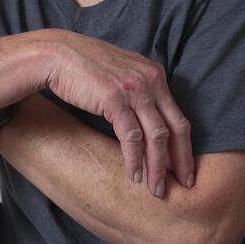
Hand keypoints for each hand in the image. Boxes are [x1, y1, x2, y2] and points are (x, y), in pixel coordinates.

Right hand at [40, 29, 194, 196]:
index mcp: (155, 75)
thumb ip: (139, 91)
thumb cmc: (86, 67)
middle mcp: (151, 81)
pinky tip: (135, 176)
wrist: (58, 55)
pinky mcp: (115, 99)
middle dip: (182, 159)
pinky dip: (135, 160)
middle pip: (176, 127)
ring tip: (157, 189)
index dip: (184, 145)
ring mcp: (134, 89)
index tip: (184, 167)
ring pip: (157, 136)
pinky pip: (131, 137)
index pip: (178, 115)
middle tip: (186, 183)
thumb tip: (147, 119)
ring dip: (158, 167)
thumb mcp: (123, 74)